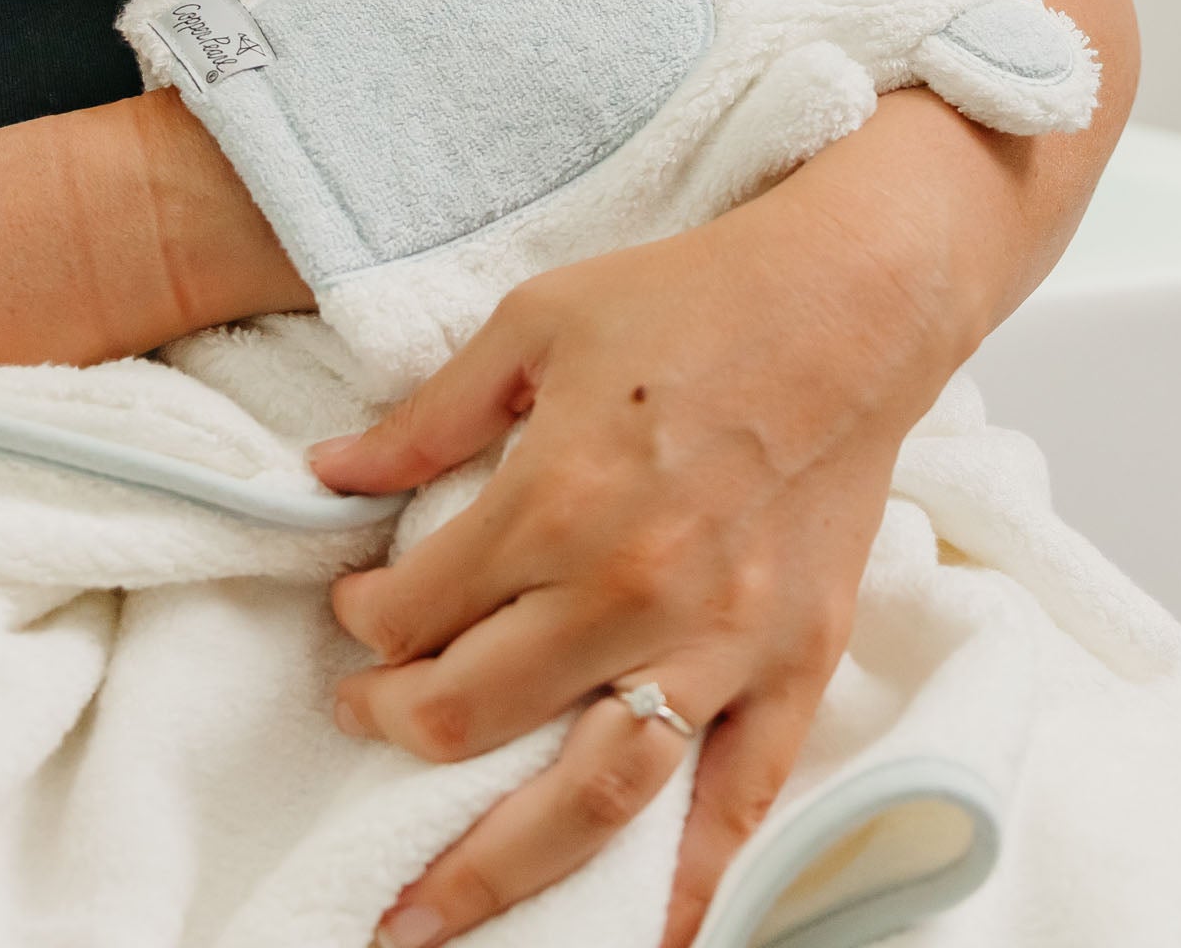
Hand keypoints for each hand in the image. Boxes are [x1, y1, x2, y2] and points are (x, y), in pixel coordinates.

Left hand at [309, 123, 975, 947]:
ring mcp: (720, 640)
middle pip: (473, 711)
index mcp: (558, 498)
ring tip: (421, 921)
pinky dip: (692, 888)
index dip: (363, 621)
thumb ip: (430, 414)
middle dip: (394, 723)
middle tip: (367, 716)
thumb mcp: (539, 320)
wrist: (851, 300)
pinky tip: (648, 944)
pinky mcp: (794, 661)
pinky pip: (740, 802)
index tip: (359, 611)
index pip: (416, 608)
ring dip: (494, 868)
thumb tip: (328, 475)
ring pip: (588, 796)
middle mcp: (630, 589)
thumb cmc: (696, 296)